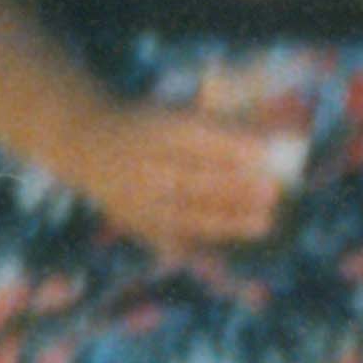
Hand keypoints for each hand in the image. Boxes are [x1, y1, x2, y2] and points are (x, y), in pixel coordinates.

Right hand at [56, 82, 303, 259]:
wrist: (87, 143)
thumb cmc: (149, 122)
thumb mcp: (175, 111)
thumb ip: (219, 125)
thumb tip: (275, 137)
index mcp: (155, 127)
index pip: (196, 137)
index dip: (232, 145)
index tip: (267, 152)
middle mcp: (143, 164)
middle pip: (193, 179)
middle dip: (236, 187)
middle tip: (275, 191)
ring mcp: (136, 198)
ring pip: (186, 213)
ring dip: (228, 219)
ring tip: (265, 221)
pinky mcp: (135, 223)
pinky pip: (172, 238)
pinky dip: (203, 245)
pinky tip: (231, 251)